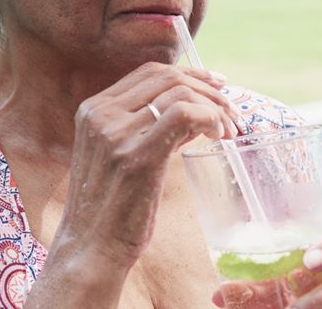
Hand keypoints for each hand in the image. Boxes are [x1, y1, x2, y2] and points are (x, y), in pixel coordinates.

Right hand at [49, 62, 238, 269]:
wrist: (89, 248)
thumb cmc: (111, 208)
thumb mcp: (119, 154)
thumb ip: (146, 127)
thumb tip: (193, 110)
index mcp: (93, 110)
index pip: (150, 72)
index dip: (190, 74)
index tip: (216, 86)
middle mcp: (101, 115)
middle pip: (168, 77)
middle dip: (208, 89)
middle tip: (231, 110)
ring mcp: (117, 134)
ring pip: (180, 93)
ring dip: (215, 107)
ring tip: (229, 129)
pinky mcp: (138, 156)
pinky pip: (184, 115)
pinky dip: (210, 118)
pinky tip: (218, 136)